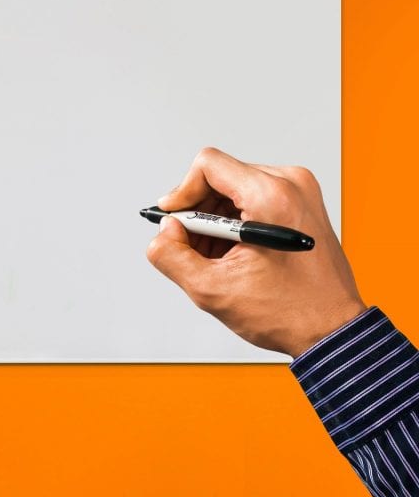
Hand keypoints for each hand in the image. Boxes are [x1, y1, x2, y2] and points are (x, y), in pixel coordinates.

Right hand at [146, 147, 365, 357]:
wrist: (333, 330)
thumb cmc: (290, 312)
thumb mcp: (213, 289)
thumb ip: (171, 255)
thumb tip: (164, 233)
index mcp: (272, 196)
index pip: (208, 166)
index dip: (181, 193)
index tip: (174, 219)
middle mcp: (291, 185)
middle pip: (220, 178)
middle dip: (198, 213)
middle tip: (194, 247)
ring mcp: (300, 193)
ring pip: (234, 189)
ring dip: (215, 221)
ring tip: (218, 257)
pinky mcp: (301, 205)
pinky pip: (253, 200)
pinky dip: (235, 223)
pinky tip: (234, 254)